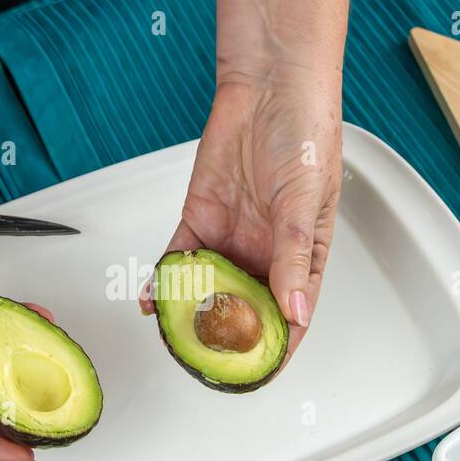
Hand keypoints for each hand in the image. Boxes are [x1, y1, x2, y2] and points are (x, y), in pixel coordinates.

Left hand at [143, 76, 341, 356]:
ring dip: (192, 312)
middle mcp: (266, 253)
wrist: (268, 87)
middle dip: (228, 338)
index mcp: (304, 255)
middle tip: (207, 363)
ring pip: (208, 288)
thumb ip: (294, 258)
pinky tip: (152, 300)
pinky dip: (165, 279)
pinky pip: (180, 258)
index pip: (292, 314)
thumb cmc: (306, 135)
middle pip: (246, 308)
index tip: (259, 373)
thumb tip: (295, 309)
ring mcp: (232, 238)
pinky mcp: (200, 218)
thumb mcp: (305, 204)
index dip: (277, 347)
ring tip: (174, 338)